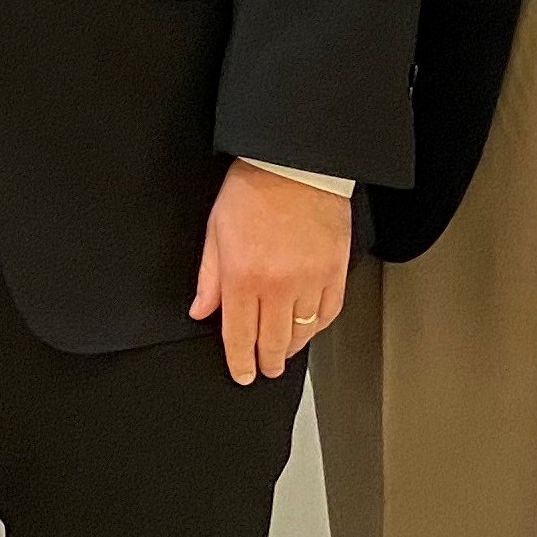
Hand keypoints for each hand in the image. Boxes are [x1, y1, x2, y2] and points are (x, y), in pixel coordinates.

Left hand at [190, 160, 351, 384]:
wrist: (294, 163)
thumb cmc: (252, 188)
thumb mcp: (216, 230)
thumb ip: (209, 277)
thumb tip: (201, 310)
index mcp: (243, 276)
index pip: (239, 335)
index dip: (240, 361)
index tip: (242, 373)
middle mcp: (278, 286)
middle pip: (274, 342)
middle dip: (267, 362)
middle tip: (264, 369)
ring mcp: (311, 281)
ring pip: (303, 333)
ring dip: (292, 348)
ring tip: (284, 352)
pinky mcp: (335, 272)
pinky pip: (329, 314)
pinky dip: (318, 327)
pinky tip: (309, 328)